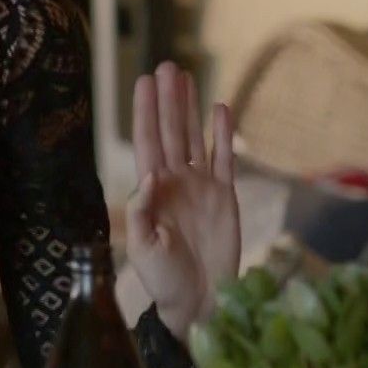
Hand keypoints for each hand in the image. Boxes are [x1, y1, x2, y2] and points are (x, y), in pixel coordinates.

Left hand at [125, 61, 239, 339]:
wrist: (199, 301)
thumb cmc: (164, 279)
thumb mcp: (144, 249)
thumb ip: (143, 213)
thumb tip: (149, 178)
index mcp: (151, 191)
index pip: (147, 142)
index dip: (145, 112)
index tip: (143, 82)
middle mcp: (174, 181)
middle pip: (170, 131)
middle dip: (167, 100)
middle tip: (166, 66)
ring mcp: (200, 185)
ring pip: (194, 137)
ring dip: (189, 108)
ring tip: (185, 76)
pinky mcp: (225, 196)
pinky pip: (224, 158)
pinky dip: (222, 134)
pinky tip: (220, 108)